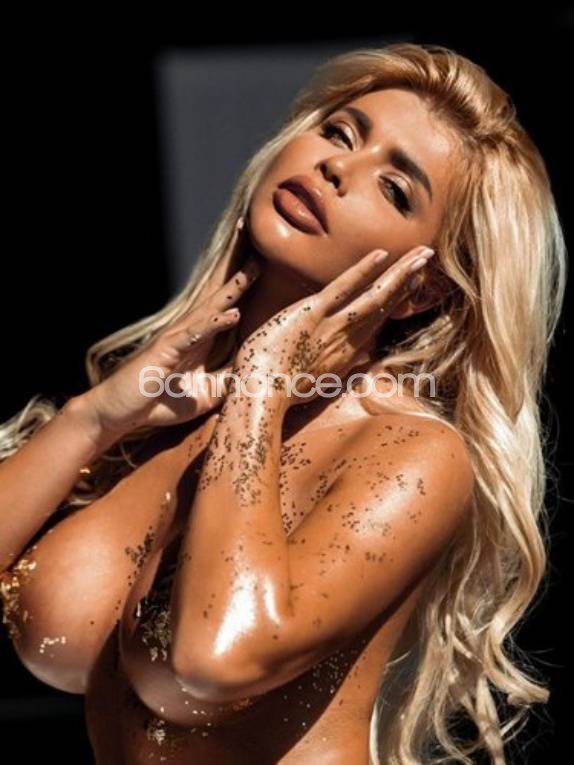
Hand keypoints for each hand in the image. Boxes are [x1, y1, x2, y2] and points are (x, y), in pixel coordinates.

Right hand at [85, 218, 260, 435]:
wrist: (121, 414)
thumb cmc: (159, 402)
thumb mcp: (206, 394)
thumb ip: (228, 380)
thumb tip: (255, 371)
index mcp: (202, 337)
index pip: (227, 304)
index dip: (244, 281)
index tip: (264, 258)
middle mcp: (191, 330)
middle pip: (220, 293)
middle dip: (240, 267)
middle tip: (257, 237)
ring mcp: (178, 337)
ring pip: (210, 306)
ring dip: (233, 288)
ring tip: (254, 268)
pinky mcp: (166, 350)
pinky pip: (194, 334)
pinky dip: (214, 324)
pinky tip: (232, 314)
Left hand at [233, 245, 434, 407]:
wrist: (260, 396)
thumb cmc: (278, 392)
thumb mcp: (316, 383)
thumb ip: (338, 367)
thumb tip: (361, 359)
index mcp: (344, 354)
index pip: (375, 320)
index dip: (395, 299)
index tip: (410, 282)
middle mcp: (345, 340)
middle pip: (382, 305)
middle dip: (406, 280)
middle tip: (426, 258)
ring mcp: (330, 326)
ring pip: (373, 296)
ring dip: (399, 273)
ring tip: (421, 254)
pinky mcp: (311, 315)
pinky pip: (342, 289)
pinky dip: (362, 271)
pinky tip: (382, 255)